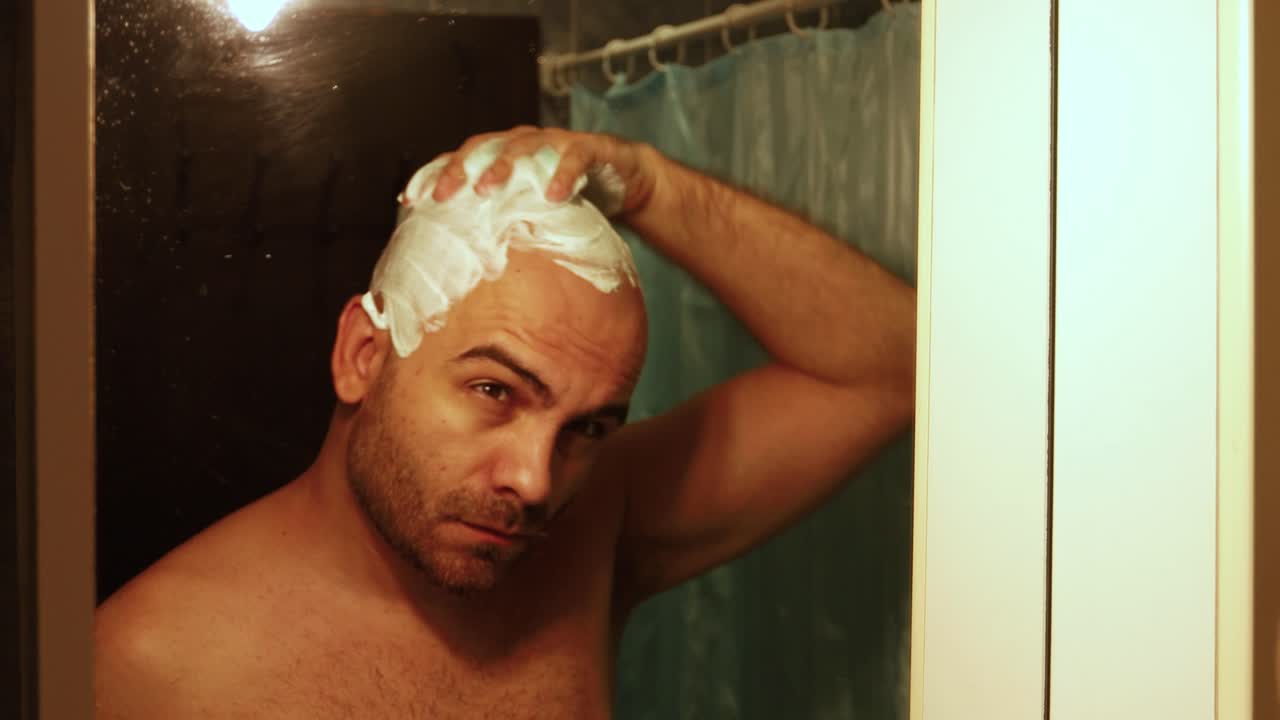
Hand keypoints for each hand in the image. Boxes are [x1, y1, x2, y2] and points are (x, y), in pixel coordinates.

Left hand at [429, 126, 659, 215]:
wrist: (626, 181)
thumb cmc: (571, 202)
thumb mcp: (531, 217)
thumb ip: (501, 230)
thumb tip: (461, 270)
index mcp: (504, 158)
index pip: (460, 160)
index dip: (434, 175)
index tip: (409, 199)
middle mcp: (525, 144)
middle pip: (483, 148)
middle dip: (461, 170)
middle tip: (444, 195)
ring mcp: (557, 143)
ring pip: (523, 146)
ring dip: (503, 166)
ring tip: (488, 189)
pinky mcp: (591, 148)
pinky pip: (574, 157)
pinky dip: (563, 174)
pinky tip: (552, 195)